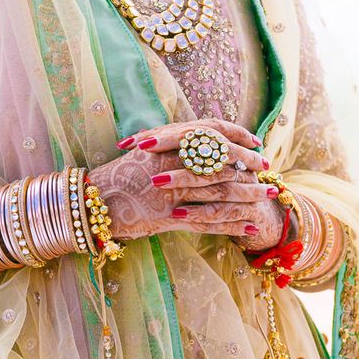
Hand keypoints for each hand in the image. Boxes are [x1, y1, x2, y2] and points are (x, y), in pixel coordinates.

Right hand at [87, 119, 286, 251]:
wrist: (89, 204)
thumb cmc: (115, 179)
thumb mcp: (143, 154)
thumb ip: (170, 147)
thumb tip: (198, 143)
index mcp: (165, 142)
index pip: (209, 130)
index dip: (235, 135)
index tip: (255, 141)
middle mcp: (169, 162)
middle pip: (220, 159)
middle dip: (248, 164)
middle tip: (268, 170)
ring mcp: (169, 190)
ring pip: (219, 189)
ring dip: (248, 193)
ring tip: (268, 196)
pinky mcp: (167, 216)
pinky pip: (207, 220)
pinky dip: (232, 224)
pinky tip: (251, 228)